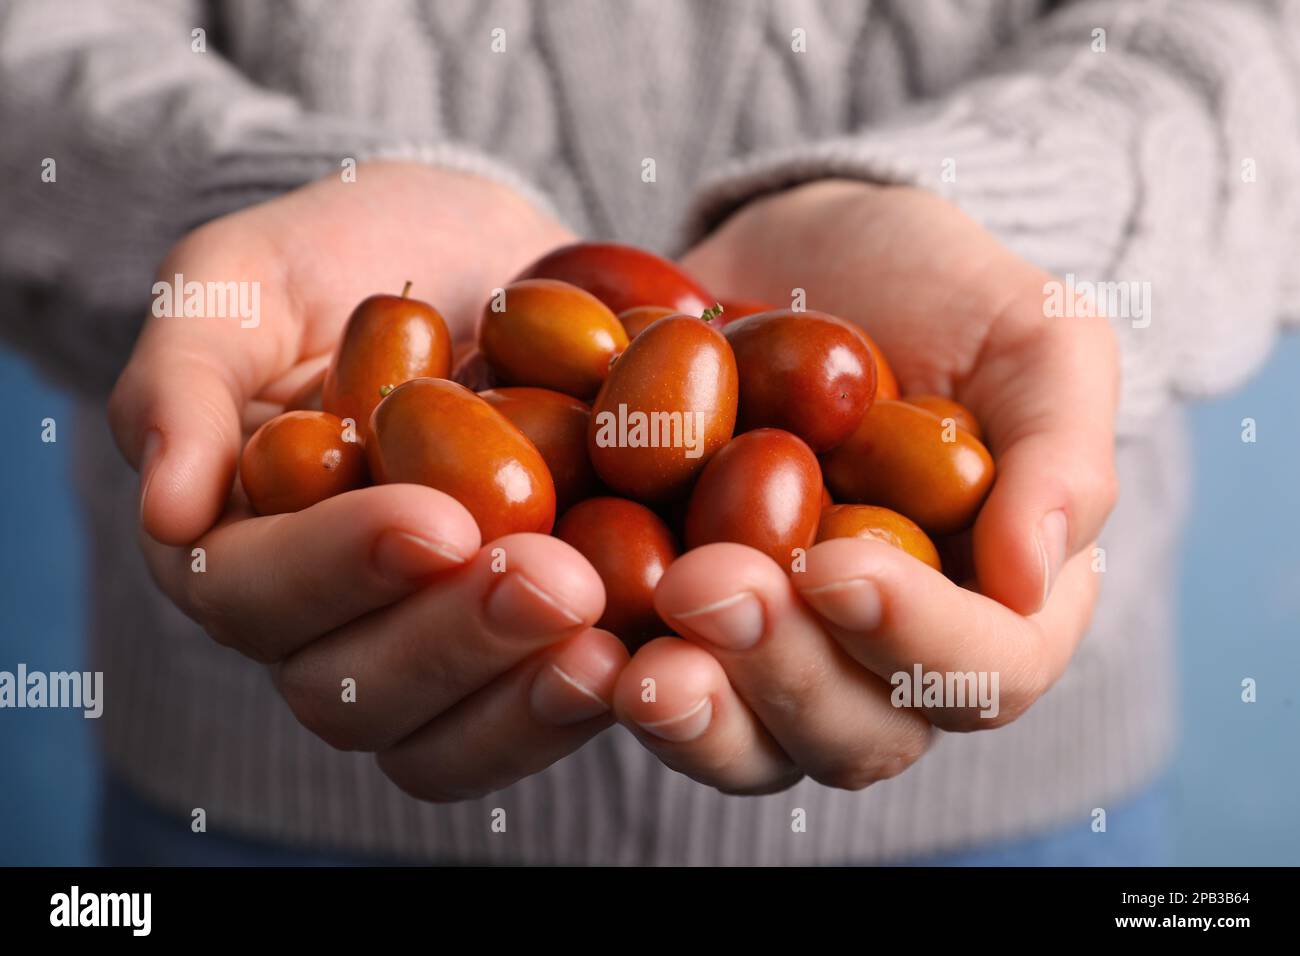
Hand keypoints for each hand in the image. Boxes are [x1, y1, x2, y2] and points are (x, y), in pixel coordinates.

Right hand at [108, 162, 628, 800]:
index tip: (437, 519)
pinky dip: (580, 699)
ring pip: (438, 736)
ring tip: (607, 645)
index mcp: (237, 545)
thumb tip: (166, 507)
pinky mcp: (517, 644)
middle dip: (452, 641)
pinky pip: (530, 713)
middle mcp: (324, 622)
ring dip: (520, 698)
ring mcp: (423, 642)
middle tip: (556, 581)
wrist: (475, 262)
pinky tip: (648, 656)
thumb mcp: (242, 278)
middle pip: (352, 691)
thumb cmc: (341, 257)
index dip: (340, 569)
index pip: (255, 593)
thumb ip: (186, 378)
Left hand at [609, 180, 1117, 793]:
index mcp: (991, 604)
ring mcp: (777, 653)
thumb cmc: (939, 290)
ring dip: (695, 715)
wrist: (801, 257)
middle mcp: (884, 657)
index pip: (987, 670)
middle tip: (704, 588)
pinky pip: (649, 685)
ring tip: (630, 665)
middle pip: (855, 732)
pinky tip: (566, 638)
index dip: (918, 639)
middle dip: (782, 673)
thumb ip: (1061, 448)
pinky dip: (606, 677)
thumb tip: (1036, 579)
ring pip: (750, 744)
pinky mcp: (681, 629)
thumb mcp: (1035, 332)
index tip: (836, 565)